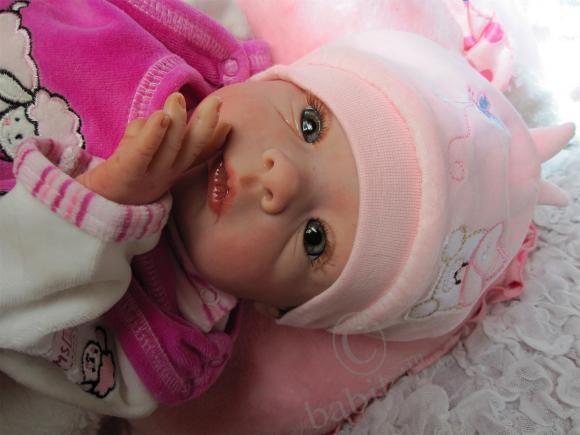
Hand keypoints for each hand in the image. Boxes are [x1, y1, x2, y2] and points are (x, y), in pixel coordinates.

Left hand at [76, 92, 230, 204]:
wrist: (86, 208)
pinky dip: (153, 134)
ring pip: (169, 148)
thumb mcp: (141, 158)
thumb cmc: (117, 177)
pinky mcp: (126, 174)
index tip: (230, 124)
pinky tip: (160, 118)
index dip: (215, 141)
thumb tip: (167, 116)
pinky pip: (143, 153)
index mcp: (170, 172)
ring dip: (177, 121)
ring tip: (177, 100)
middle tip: (215, 101)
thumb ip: (154, 138)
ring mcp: (147, 177)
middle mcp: (165, 176)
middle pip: (190, 149)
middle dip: (205, 124)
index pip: (197, 155)